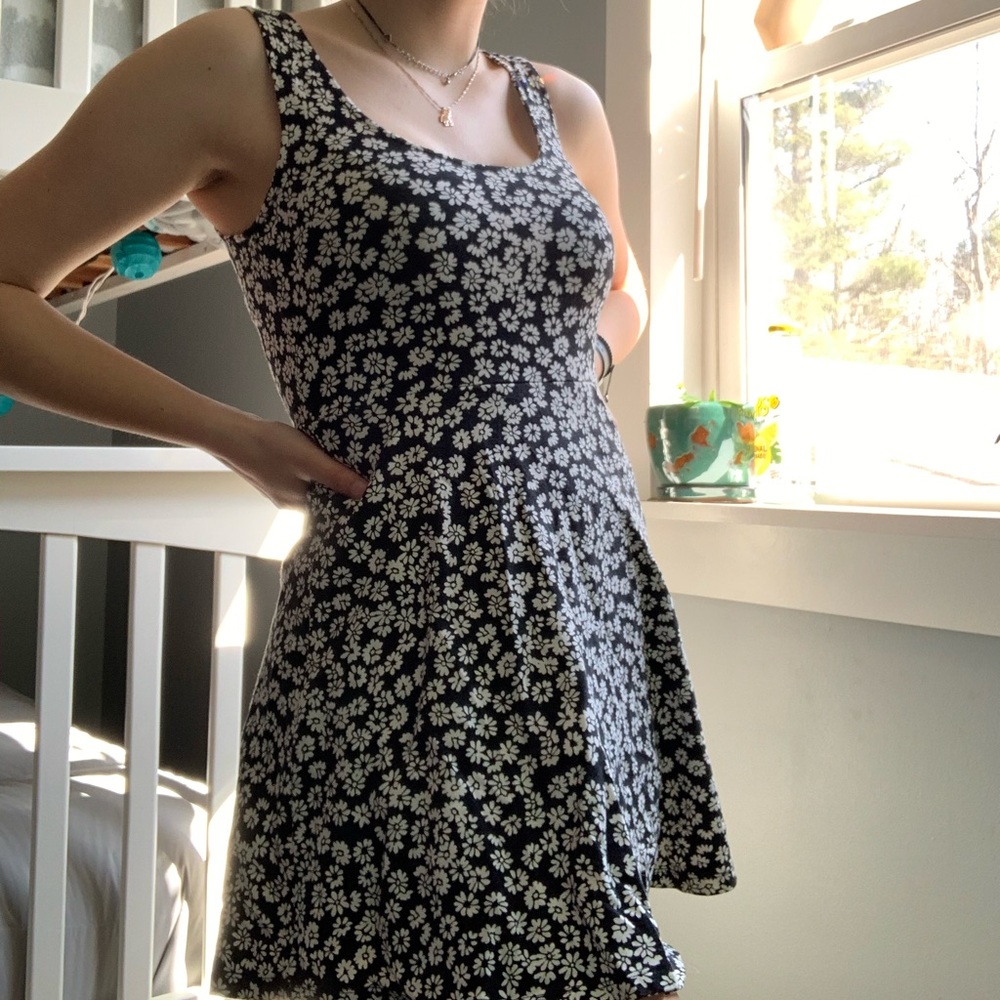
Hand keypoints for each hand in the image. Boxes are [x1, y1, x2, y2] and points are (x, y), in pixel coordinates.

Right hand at [215, 414, 367, 508]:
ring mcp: (281, 488)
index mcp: (299, 504)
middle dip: (340, 488)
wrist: (230, 432)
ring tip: (345, 464)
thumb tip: (364, 491)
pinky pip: (301, 476)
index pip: (333, 511)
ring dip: (326, 476)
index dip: (351, 501)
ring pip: (312, 486)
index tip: (370, 492)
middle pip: (323, 499)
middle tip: (362, 475)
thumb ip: (336, 476)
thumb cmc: (267, 446)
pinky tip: (319, 456)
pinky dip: (312, 469)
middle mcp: (290, 501)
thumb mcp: (309, 460)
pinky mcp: (276, 474)